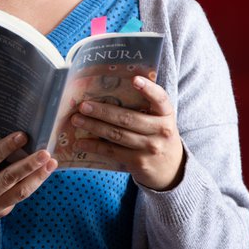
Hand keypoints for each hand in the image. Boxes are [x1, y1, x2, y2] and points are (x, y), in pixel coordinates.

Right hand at [0, 131, 55, 228]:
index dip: (7, 147)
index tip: (22, 136)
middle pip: (10, 177)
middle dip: (29, 164)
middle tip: (45, 152)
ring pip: (20, 192)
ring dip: (38, 177)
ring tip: (51, 164)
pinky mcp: (0, 212)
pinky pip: (19, 197)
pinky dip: (32, 184)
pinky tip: (42, 174)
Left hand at [71, 75, 184, 190]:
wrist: (171, 169)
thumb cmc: (158, 136)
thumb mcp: (159, 120)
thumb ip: (144, 106)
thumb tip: (109, 89)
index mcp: (166, 114)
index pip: (160, 98)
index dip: (148, 88)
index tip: (135, 79)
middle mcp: (161, 130)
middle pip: (128, 118)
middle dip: (103, 111)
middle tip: (83, 106)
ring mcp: (150, 148)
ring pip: (117, 135)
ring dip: (94, 127)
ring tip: (77, 120)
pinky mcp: (138, 162)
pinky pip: (112, 152)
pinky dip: (94, 146)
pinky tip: (80, 143)